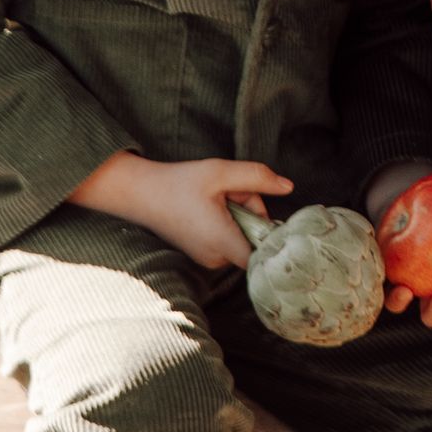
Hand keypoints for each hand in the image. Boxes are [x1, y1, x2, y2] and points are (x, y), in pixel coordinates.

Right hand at [70, 153, 293, 269]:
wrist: (142, 195)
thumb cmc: (180, 182)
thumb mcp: (221, 171)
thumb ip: (258, 177)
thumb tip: (289, 186)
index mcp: (221, 240)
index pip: (262, 257)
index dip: (273, 239)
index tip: (273, 219)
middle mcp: (215, 258)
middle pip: (254, 242)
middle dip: (253, 215)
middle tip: (233, 191)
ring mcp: (208, 260)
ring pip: (242, 240)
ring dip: (240, 218)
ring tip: (218, 199)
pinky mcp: (203, 256)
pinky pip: (228, 243)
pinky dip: (228, 225)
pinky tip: (210, 209)